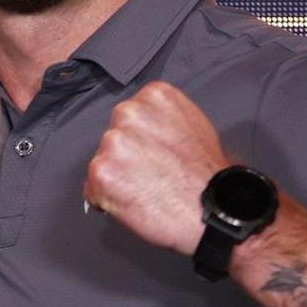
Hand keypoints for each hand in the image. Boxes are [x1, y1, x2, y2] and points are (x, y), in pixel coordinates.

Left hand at [84, 81, 230, 255]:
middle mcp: (129, 112)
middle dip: (126, 157)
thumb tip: (148, 130)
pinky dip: (106, 199)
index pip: (132, 116)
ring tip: (146, 191)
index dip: (141, 140)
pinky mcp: (101, 171)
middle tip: (151, 176)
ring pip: (102, 161)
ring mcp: (113, 142)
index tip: (155, 154)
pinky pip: (92, 188)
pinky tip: (133, 203)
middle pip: (114, 136)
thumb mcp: (194, 126)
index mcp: (153, 96)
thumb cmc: (208, 174)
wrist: (214, 210)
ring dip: (117, 178)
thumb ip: (164, 120)